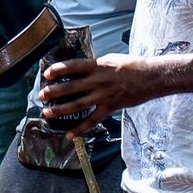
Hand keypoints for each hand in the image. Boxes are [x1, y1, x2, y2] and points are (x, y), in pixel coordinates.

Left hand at [39, 54, 155, 137]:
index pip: (73, 66)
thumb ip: (94, 65)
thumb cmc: (131, 65)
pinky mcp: (110, 108)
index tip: (46, 74)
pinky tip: (69, 134)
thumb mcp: (110, 59)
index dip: (58, 70)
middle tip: (41, 96)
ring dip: (61, 110)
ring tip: (47, 112)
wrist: (151, 77)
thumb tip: (80, 68)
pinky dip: (80, 128)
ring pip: (78, 105)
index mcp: (97, 66)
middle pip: (71, 87)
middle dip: (54, 92)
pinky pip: (93, 120)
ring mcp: (103, 96)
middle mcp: (98, 81)